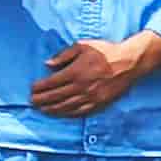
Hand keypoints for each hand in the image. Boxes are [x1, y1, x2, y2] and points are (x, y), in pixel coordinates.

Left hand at [32, 33, 152, 115]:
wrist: (128, 63)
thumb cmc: (105, 52)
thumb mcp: (82, 46)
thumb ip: (63, 55)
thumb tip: (47, 64)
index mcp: (75, 71)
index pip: (52, 83)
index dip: (40, 87)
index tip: (31, 89)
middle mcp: (81, 87)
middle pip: (56, 97)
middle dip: (41, 100)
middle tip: (32, 102)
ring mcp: (90, 98)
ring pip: (66, 107)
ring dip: (51, 110)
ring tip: (42, 110)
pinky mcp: (99, 104)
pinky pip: (80, 112)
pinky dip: (67, 114)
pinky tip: (60, 114)